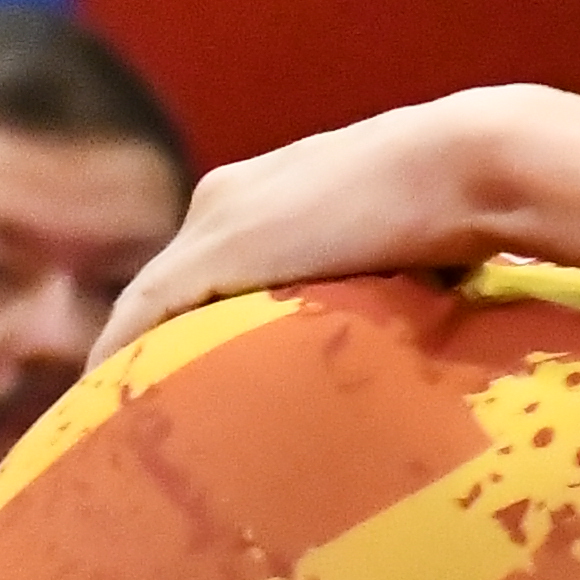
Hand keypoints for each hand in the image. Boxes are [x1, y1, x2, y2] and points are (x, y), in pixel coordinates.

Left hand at [93, 87, 545, 366]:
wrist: (465, 165)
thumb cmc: (465, 203)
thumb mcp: (409, 246)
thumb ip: (381, 277)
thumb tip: (410, 325)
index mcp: (271, 195)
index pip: (213, 266)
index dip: (197, 319)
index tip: (192, 372)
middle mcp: (225, 200)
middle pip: (172, 283)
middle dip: (157, 341)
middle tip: (148, 406)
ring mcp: (214, 226)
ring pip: (149, 300)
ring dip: (137, 354)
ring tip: (127, 414)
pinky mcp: (211, 256)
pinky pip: (142, 315)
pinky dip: (123, 356)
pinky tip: (114, 400)